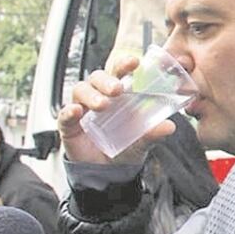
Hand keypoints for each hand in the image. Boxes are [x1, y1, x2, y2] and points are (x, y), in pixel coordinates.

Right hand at [57, 56, 175, 164]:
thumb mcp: (142, 140)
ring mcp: (82, 109)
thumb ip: (153, 133)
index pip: (119, 72)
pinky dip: (69, 111)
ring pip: (80, 90)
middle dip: (107, 80)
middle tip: (117, 89)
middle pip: (97, 77)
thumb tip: (170, 126)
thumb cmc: (125, 146)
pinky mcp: (69, 125)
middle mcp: (99, 96)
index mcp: (119, 95)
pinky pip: (64, 114)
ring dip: (91, 95)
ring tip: (103, 105)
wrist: (109, 171)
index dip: (124, 64)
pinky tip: (76, 111)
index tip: (134, 62)